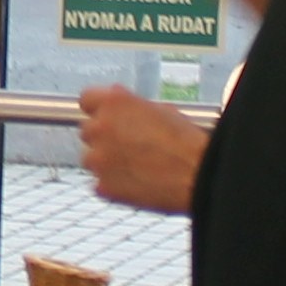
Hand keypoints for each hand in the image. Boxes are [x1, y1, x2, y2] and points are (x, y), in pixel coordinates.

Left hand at [77, 86, 209, 215]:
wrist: (198, 177)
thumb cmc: (187, 143)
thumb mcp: (161, 110)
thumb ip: (131, 107)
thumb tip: (121, 106)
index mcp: (114, 103)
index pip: (86, 99)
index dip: (98, 108)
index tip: (104, 116)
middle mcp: (100, 128)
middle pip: (88, 131)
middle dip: (104, 137)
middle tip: (129, 146)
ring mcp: (98, 159)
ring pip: (91, 159)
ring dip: (106, 162)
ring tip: (137, 167)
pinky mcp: (102, 186)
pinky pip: (99, 183)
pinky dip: (113, 184)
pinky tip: (137, 183)